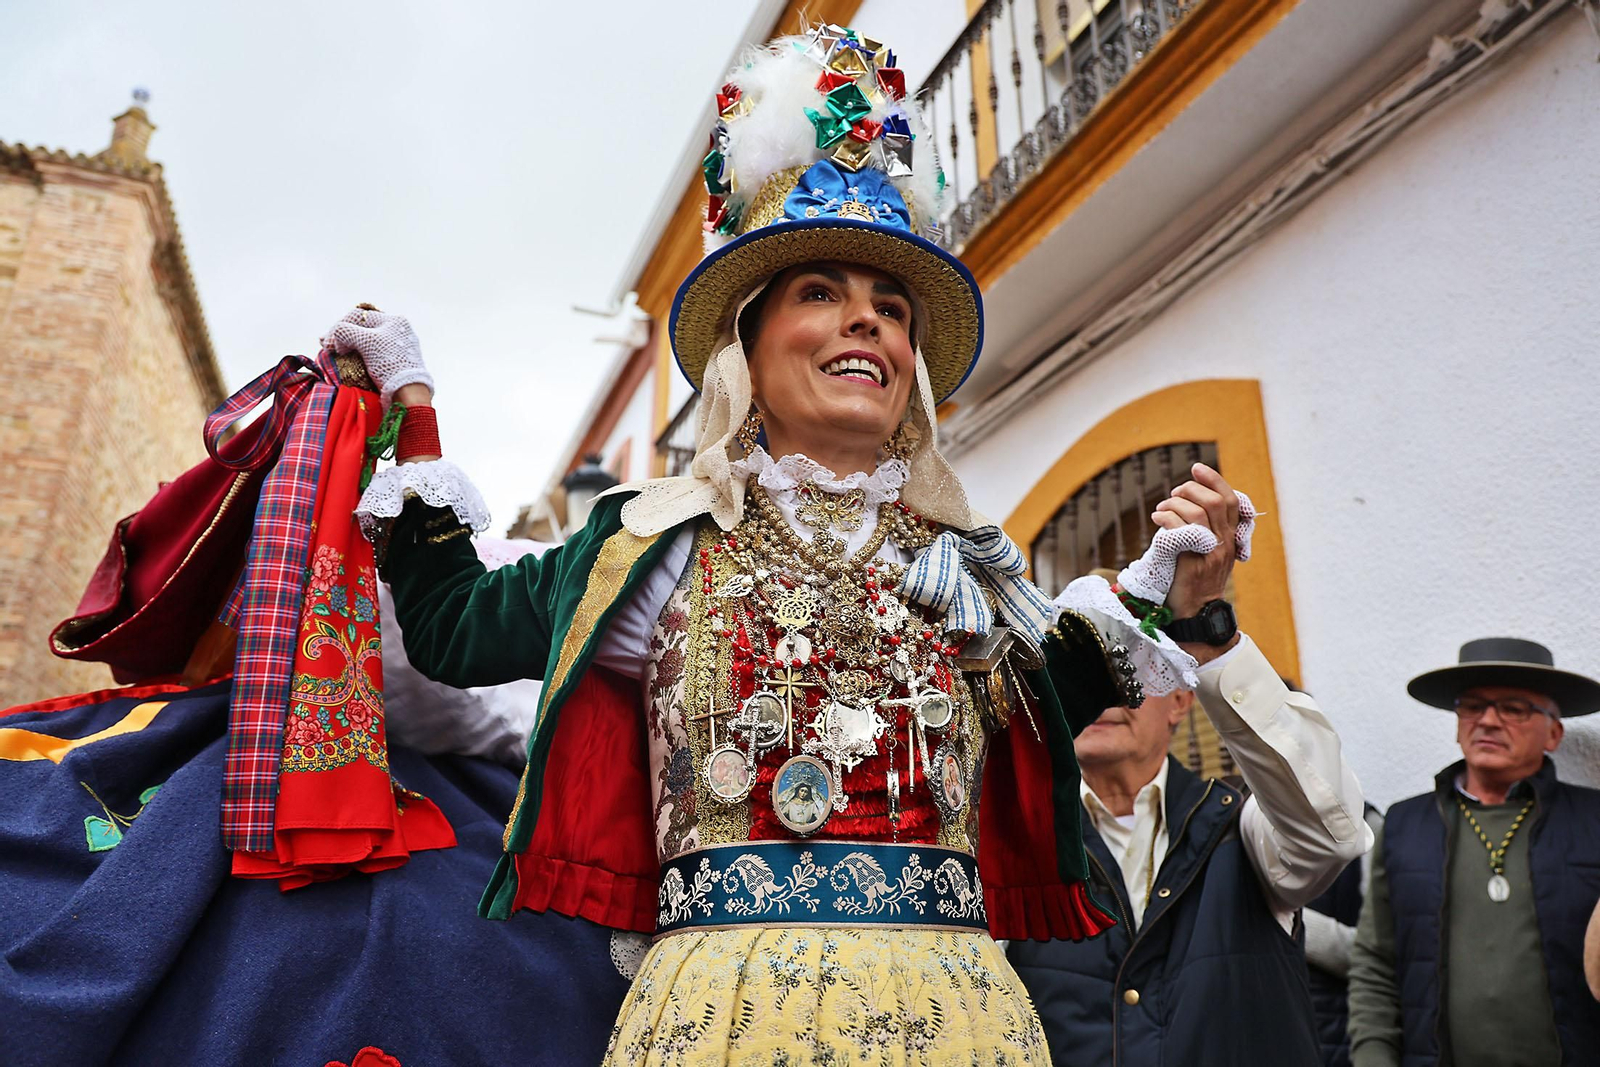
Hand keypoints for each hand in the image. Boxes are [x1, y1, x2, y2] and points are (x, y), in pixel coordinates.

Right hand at [321, 305, 433, 407]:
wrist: (408, 392)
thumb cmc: (390, 362)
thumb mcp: (366, 341)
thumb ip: (346, 331)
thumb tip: (336, 334)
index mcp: (394, 320)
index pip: (359, 317)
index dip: (340, 326)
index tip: (328, 342)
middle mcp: (397, 331)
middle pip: (362, 328)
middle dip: (342, 336)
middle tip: (324, 344)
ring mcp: (396, 347)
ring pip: (365, 341)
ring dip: (347, 345)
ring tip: (333, 351)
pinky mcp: (394, 362)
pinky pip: (371, 354)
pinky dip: (357, 355)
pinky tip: (346, 359)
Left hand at [1155, 463, 1239, 619]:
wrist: (1198, 614)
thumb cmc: (1197, 582)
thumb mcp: (1209, 553)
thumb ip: (1206, 531)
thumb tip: (1184, 505)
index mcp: (1230, 538)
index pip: (1231, 501)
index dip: (1215, 480)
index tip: (1197, 467)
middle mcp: (1225, 543)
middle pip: (1214, 502)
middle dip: (1191, 490)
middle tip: (1174, 495)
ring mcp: (1211, 554)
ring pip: (1198, 513)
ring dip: (1175, 504)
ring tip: (1161, 509)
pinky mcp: (1193, 564)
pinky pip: (1181, 532)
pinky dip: (1167, 519)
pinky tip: (1157, 520)